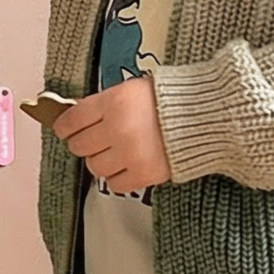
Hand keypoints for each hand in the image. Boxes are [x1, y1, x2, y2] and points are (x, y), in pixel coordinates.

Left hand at [56, 75, 169, 193]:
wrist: (209, 116)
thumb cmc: (174, 98)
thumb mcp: (134, 89)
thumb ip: (106, 103)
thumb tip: (79, 116)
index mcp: (113, 102)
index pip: (72, 120)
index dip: (64, 127)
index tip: (65, 130)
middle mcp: (117, 129)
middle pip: (80, 146)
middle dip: (84, 143)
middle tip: (94, 140)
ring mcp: (130, 154)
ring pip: (94, 166)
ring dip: (100, 161)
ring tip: (115, 153)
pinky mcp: (144, 175)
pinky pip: (114, 184)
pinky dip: (118, 178)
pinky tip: (127, 166)